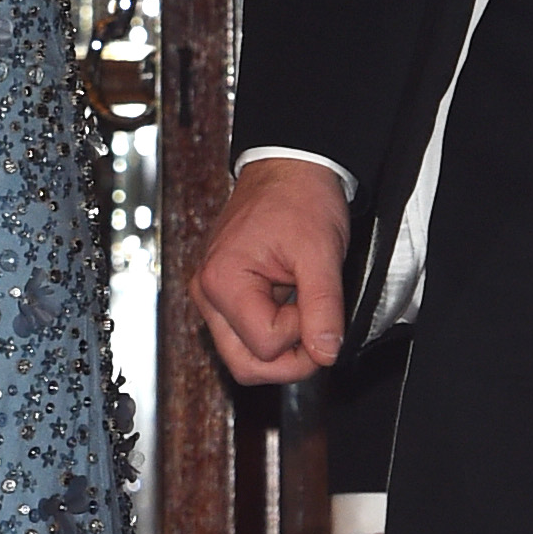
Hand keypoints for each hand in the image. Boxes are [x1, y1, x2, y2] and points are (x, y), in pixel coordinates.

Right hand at [189, 158, 349, 382]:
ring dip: (281, 348)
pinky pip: (245, 336)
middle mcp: (207, 292)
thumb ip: (324, 309)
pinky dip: (274, 332)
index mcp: (221, 280)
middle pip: (245, 365)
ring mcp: (212, 295)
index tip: (317, 304)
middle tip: (318, 329)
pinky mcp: (224, 295)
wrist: (287, 168)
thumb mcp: (320, 253)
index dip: (302, 333)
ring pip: (244, 357)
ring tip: (303, 312)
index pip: (265, 346)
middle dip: (290, 359)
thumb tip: (325, 353)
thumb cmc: (297, 197)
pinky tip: (290, 306)